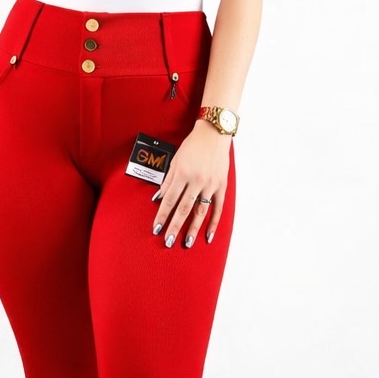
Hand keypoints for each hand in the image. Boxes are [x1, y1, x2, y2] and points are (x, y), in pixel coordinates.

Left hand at [151, 123, 230, 247]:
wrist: (214, 134)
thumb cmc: (192, 146)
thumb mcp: (175, 160)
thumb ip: (167, 181)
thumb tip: (158, 198)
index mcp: (182, 173)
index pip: (169, 200)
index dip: (162, 215)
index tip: (156, 229)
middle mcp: (196, 181)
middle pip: (183, 209)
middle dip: (175, 227)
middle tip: (168, 242)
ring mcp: (210, 185)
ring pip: (200, 212)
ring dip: (193, 229)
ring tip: (187, 243)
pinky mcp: (221, 186)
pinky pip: (218, 208)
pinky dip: (213, 223)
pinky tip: (208, 235)